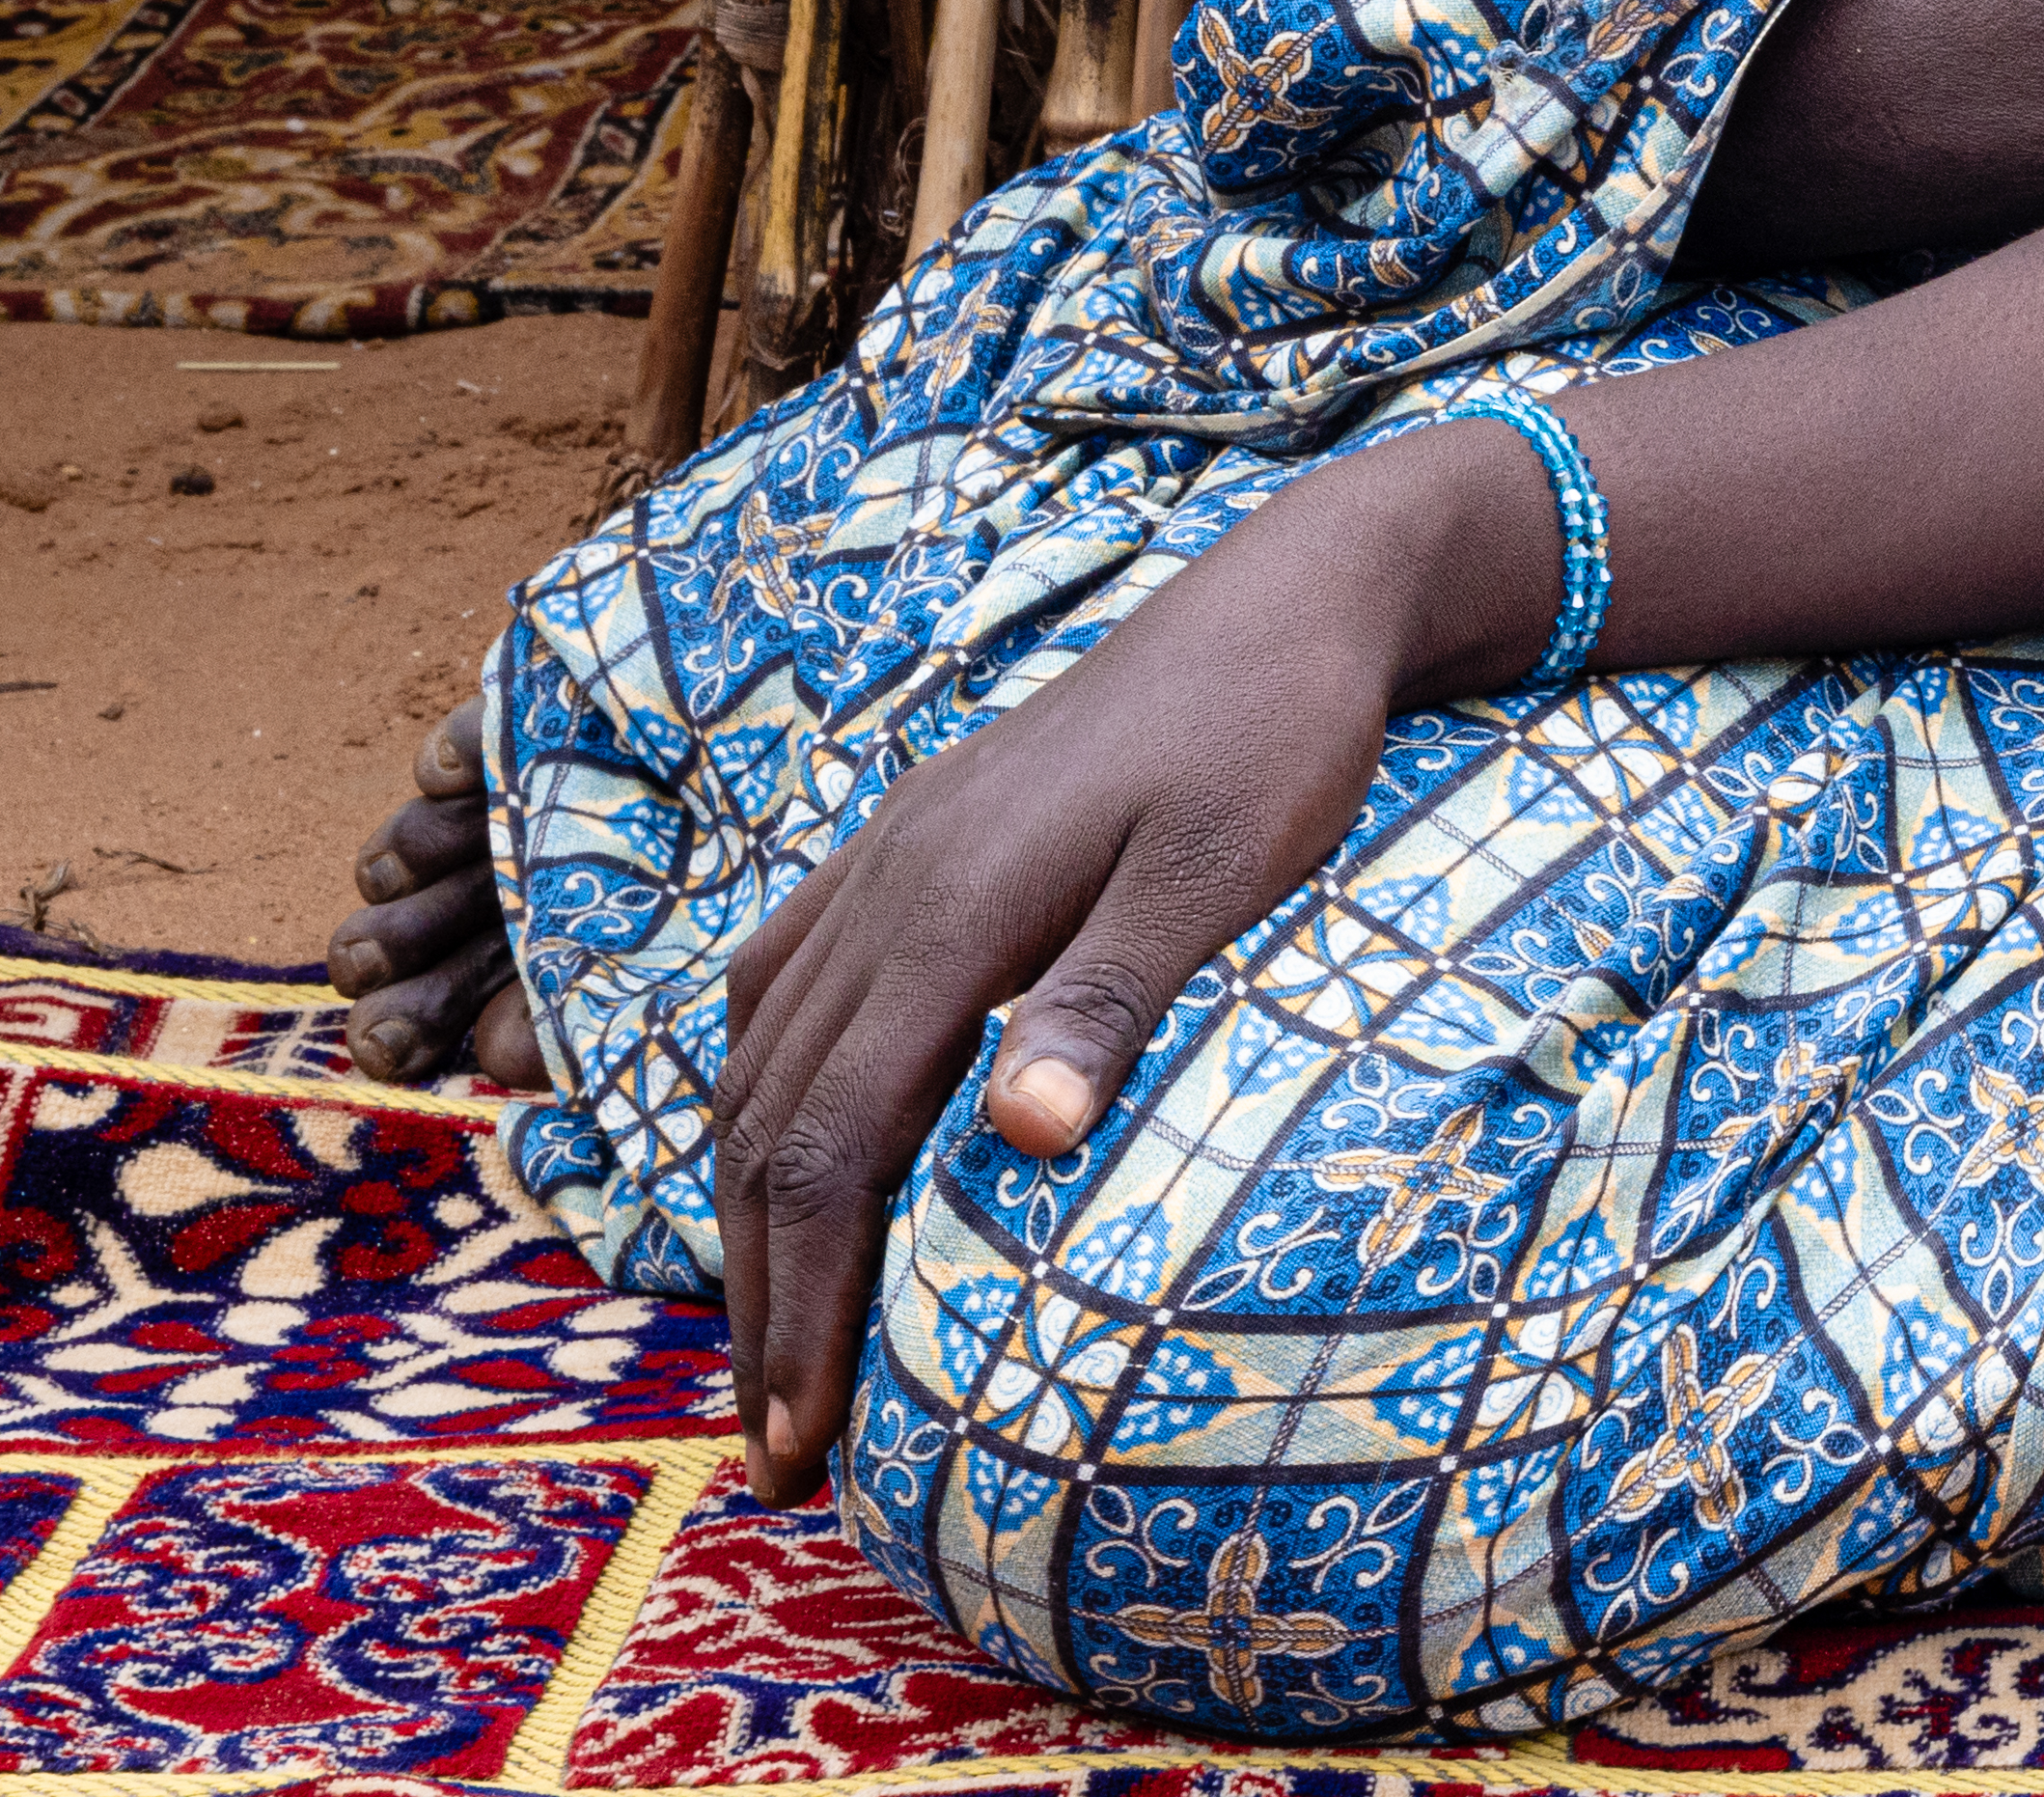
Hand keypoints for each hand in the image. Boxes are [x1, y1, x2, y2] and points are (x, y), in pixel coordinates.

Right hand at [702, 424, 1536, 1499]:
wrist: (1290, 598)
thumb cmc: (1278, 739)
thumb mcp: (1218, 872)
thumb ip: (1114, 998)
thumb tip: (1019, 1137)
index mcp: (947, 911)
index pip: (827, 1147)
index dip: (801, 1303)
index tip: (803, 1435)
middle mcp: (885, 888)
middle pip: (768, 1126)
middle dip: (760, 1294)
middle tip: (779, 1444)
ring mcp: (886, 859)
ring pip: (759, 1062)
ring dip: (752, 1206)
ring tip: (776, 1337)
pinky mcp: (911, 841)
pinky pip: (785, 982)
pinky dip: (764, 1088)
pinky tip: (784, 1150)